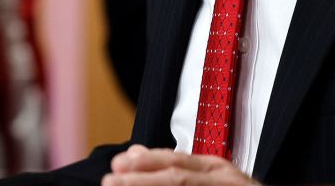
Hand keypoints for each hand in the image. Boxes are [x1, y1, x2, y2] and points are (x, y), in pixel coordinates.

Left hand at [103, 145, 257, 185]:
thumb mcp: (210, 178)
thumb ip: (178, 167)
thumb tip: (135, 151)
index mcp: (215, 169)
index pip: (175, 161)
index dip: (144, 162)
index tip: (117, 163)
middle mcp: (223, 177)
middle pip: (177, 175)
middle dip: (141, 178)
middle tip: (110, 180)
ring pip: (183, 185)